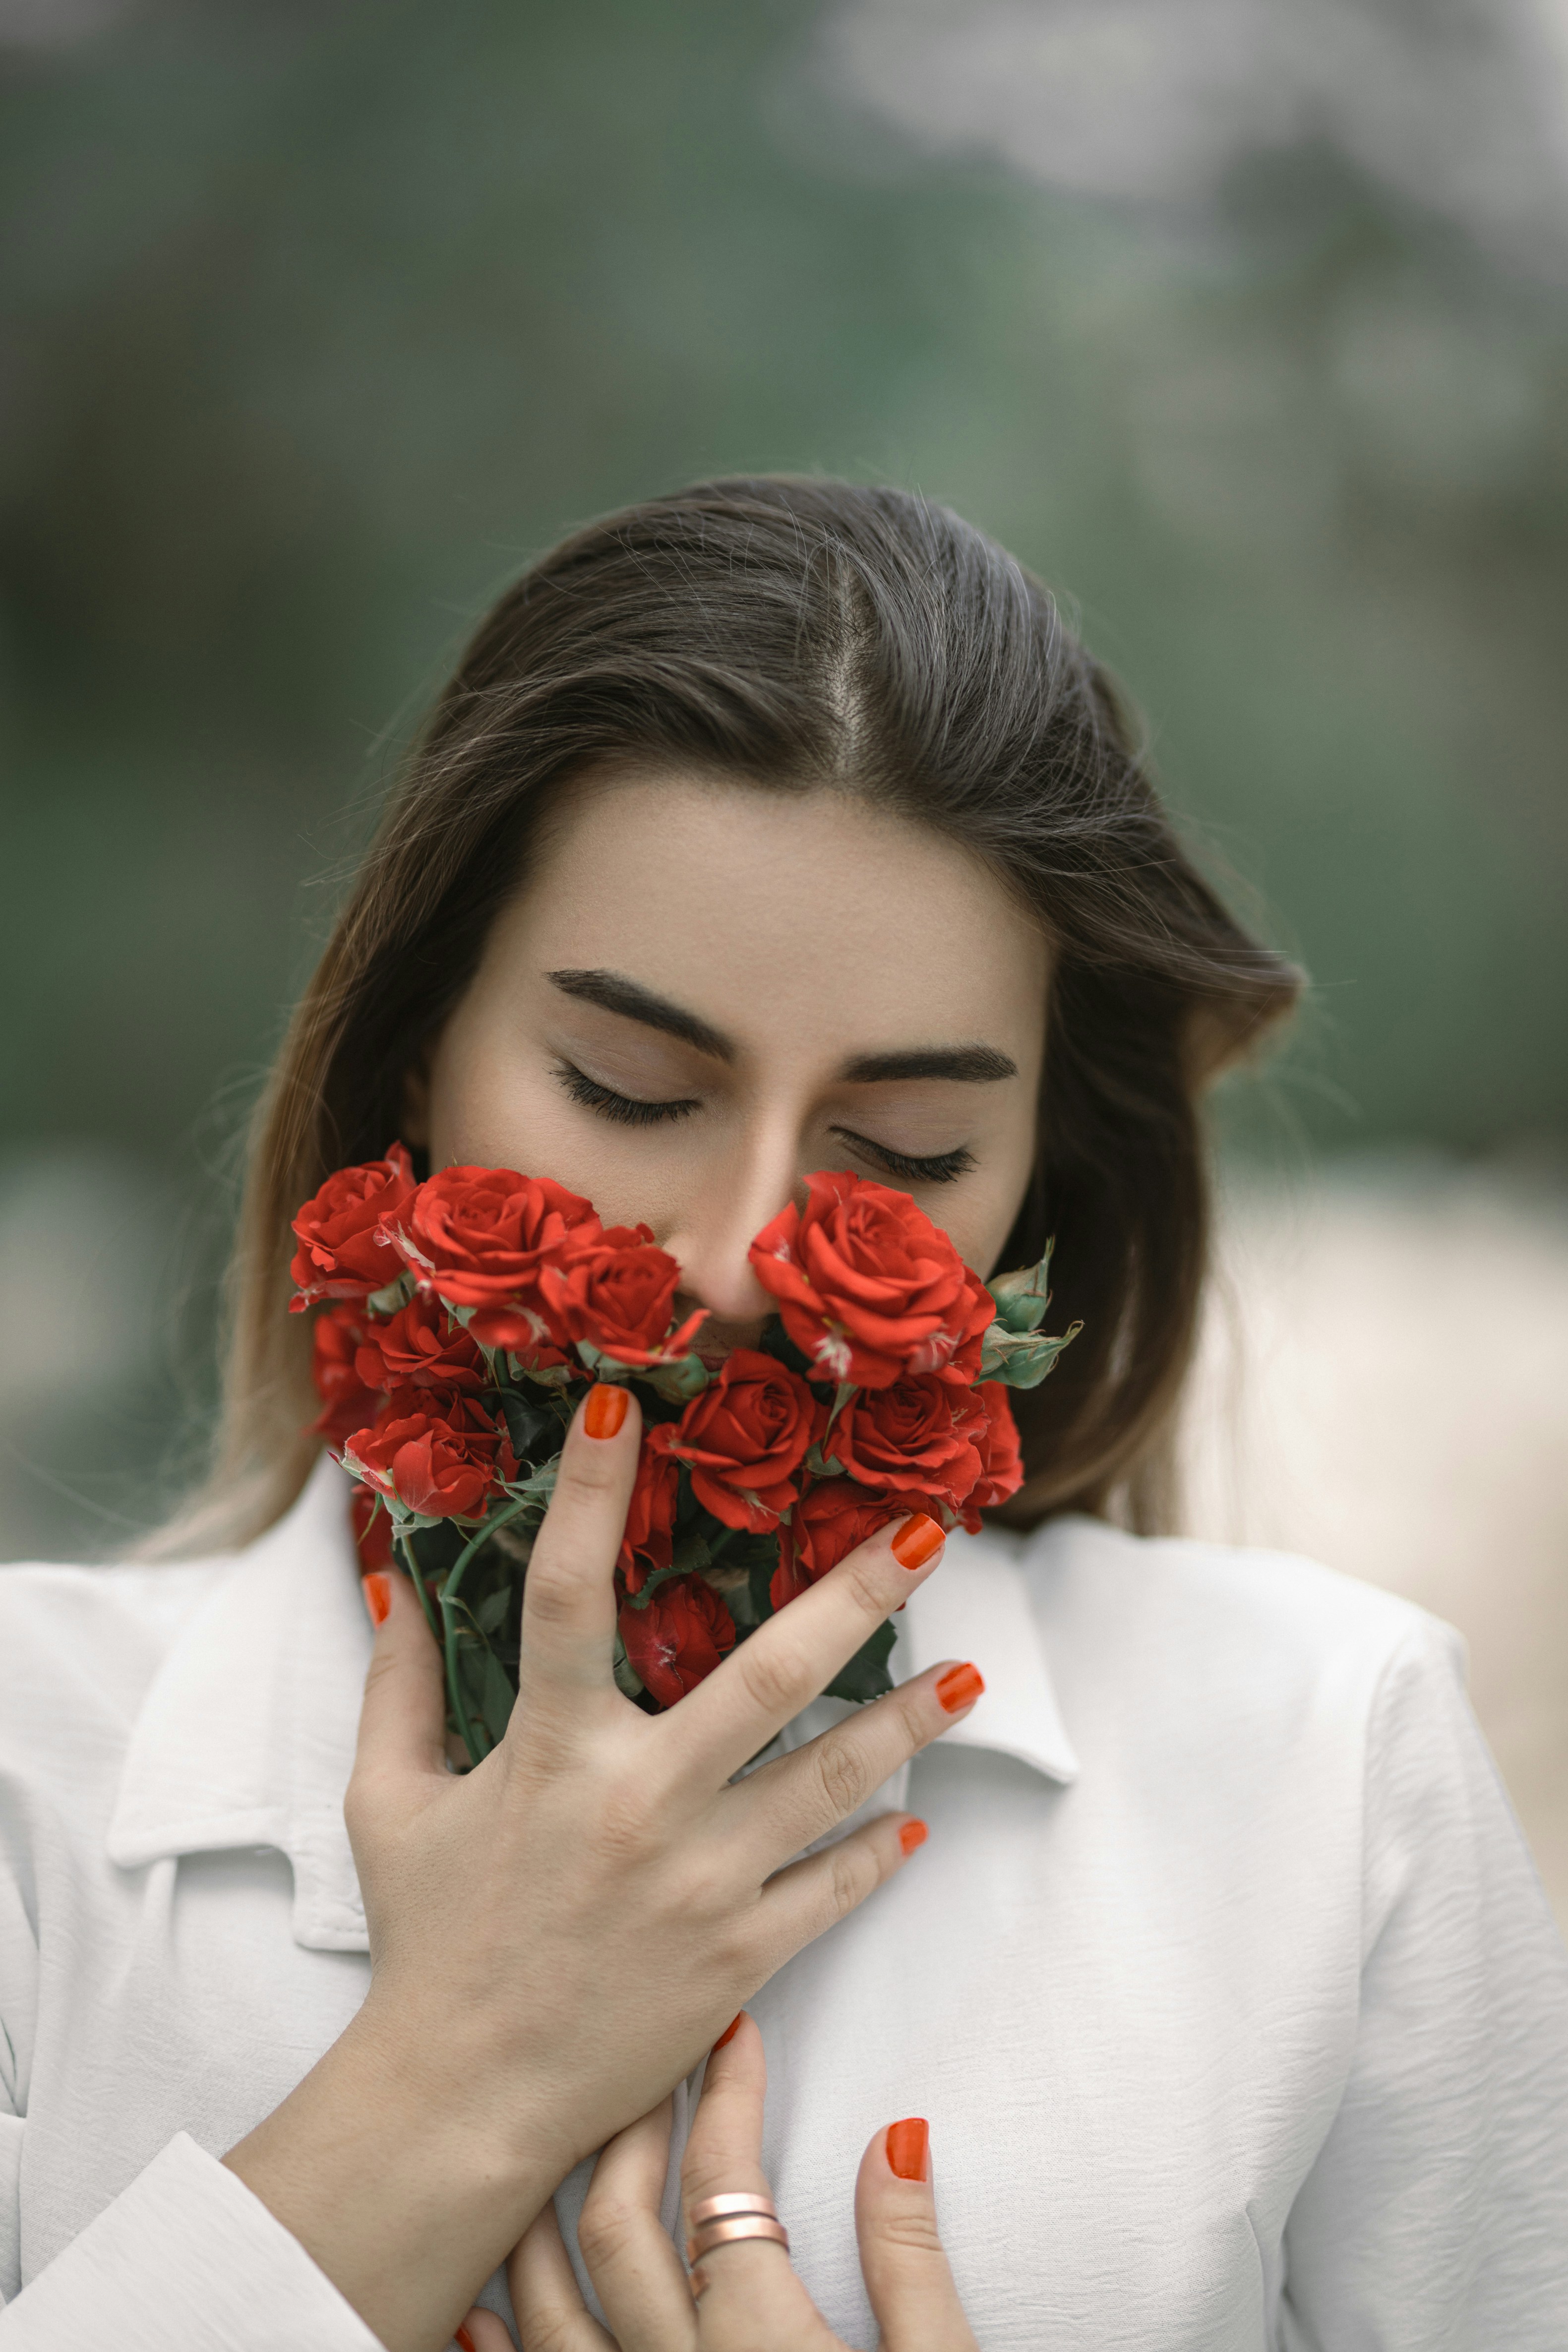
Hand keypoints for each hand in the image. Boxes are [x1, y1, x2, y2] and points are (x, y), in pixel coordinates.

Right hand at [224, 1386, 978, 2351]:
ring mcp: (703, 1884)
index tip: (624, 1406)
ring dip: (910, 1720)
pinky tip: (914, 1817)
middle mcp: (639, 1804)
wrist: (463, 2101)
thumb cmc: (428, 1940)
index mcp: (547, 1752)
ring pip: (833, 1778)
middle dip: (859, 1595)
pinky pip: (833, 1890)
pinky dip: (878, 1850)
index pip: (566, 1592)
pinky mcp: (741, 1958)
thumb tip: (391, 1576)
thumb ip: (396, 1685)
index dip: (590, 1492)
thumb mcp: (388, 1804)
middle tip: (929, 1530)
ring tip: (971, 1675)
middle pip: (769, 1676)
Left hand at [456, 2012, 978, 2351]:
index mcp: (765, 2348)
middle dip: (631, 2126)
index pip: (726, 2188)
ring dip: (547, 2215)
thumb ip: (911, 2264)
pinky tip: (479, 2306)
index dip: (728, 2098)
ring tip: (562, 2145)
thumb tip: (896, 2136)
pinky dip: (496, 2347)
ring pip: (549, 2309)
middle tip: (649, 2064)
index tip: (733, 2035)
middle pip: (620, 2227)